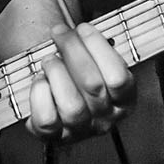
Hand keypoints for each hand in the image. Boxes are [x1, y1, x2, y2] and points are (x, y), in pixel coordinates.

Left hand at [26, 23, 135, 142]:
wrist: (52, 92)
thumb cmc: (75, 70)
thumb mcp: (94, 57)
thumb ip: (96, 45)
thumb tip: (84, 29)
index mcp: (123, 100)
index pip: (118, 77)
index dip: (98, 48)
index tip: (82, 28)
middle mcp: (105, 119)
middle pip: (93, 85)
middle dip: (72, 50)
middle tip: (59, 33)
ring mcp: (79, 130)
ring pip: (72, 105)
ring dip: (57, 73)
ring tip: (49, 60)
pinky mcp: (53, 135)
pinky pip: (47, 118)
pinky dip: (40, 94)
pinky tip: (40, 80)